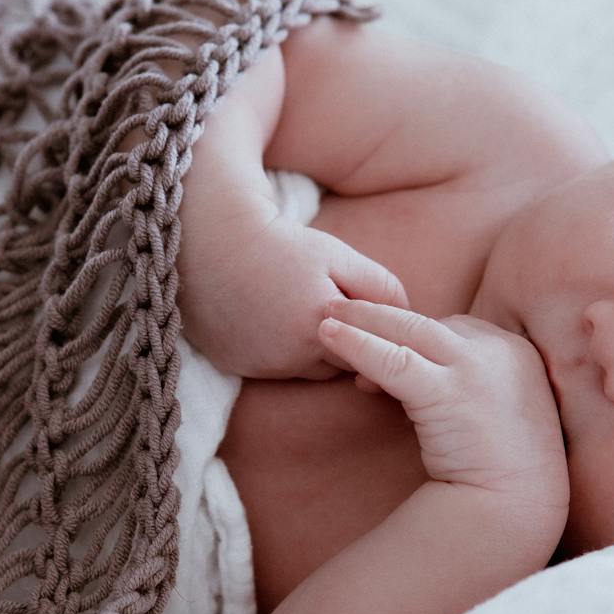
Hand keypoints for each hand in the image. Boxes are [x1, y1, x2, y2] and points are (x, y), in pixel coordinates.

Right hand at [178, 216, 411, 380]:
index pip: (370, 347)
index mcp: (323, 324)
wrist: (209, 242)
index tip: (366, 317)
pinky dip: (277, 353)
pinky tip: (270, 322)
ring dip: (311, 351)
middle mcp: (293, 353)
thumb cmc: (280, 243)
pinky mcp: (236, 367)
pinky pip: (272, 370)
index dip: (369, 329)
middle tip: (327, 307)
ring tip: (297, 312)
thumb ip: (379, 286)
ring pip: (306, 371)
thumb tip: (405, 313)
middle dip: (343, 342)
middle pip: (339, 364)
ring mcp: (262, 364)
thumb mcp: (338, 254)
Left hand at [317, 300, 568, 519]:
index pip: (454, 328)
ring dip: (362, 319)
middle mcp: (501, 351)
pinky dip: (357, 344)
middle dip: (381, 317)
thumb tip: (413, 375)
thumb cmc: (500, 469)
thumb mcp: (493, 412)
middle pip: (429, 323)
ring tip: (326, 316)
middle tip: (339, 308)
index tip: (380, 349)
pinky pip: (394, 360)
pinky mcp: (450, 392)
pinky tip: (330, 335)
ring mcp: (476, 368)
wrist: (515, 506)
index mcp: (516, 353)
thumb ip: (465, 386)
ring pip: (408, 331)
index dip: (411, 337)